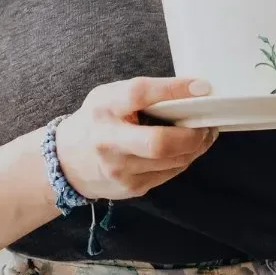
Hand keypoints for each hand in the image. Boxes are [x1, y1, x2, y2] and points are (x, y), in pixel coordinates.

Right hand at [53, 76, 219, 200]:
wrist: (67, 162)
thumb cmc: (96, 121)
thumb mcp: (108, 97)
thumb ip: (141, 95)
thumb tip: (190, 92)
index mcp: (104, 108)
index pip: (140, 94)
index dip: (174, 89)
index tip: (202, 87)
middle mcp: (109, 141)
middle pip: (160, 143)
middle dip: (193, 135)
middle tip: (207, 124)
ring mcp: (120, 169)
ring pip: (173, 161)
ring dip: (197, 147)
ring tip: (204, 133)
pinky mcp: (132, 187)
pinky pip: (170, 173)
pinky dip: (184, 159)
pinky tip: (187, 149)